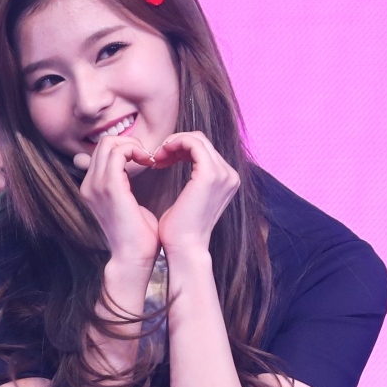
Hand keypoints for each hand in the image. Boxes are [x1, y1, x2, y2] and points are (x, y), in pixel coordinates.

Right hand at [75, 136, 158, 266]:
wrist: (133, 258)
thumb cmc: (137, 236)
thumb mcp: (127, 204)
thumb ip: (125, 186)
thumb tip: (133, 174)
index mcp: (92, 188)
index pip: (103, 152)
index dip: (125, 148)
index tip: (145, 159)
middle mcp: (89, 184)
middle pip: (104, 143)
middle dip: (129, 142)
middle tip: (148, 156)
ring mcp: (96, 185)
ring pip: (110, 143)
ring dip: (133, 145)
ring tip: (149, 158)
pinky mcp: (110, 187)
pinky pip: (119, 152)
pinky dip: (136, 150)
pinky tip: (150, 162)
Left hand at [153, 131, 239, 255]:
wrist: (184, 248)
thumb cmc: (180, 229)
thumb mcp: (189, 198)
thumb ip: (191, 181)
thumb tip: (177, 162)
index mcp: (227, 180)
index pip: (205, 150)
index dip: (181, 148)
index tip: (161, 159)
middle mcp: (229, 175)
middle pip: (202, 141)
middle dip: (176, 143)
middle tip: (157, 156)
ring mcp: (223, 174)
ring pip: (197, 139)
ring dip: (174, 142)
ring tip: (158, 156)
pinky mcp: (209, 174)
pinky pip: (192, 143)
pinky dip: (175, 143)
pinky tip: (160, 155)